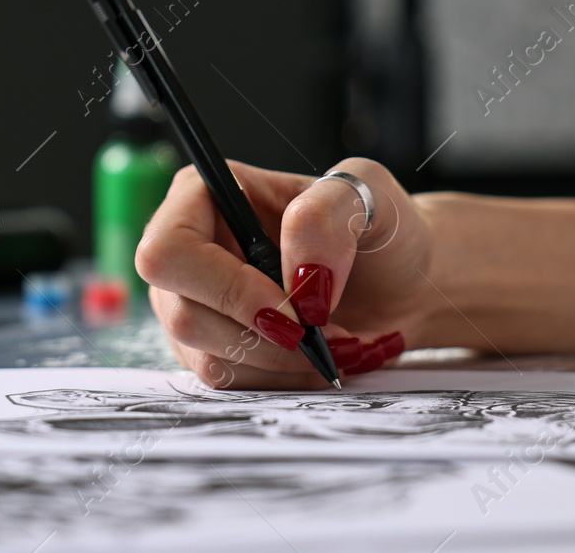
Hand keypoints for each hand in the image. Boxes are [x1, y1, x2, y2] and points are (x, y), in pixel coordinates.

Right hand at [136, 157, 432, 388]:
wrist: (405, 285)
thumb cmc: (380, 228)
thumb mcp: (368, 195)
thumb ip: (326, 216)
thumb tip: (297, 277)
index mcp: (204, 195)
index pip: (169, 250)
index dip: (224, 288)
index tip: (290, 310)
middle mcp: (188, 248)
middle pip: (181, 313)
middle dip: (258, 335)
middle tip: (318, 334)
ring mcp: (194, 301)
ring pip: (204, 355)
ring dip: (277, 360)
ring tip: (330, 341)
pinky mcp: (213, 346)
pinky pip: (228, 381)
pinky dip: (279, 378)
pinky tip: (314, 358)